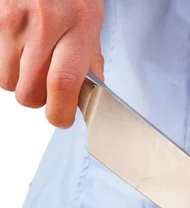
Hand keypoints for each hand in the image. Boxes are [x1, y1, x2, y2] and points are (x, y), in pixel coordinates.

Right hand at [0, 0, 104, 127]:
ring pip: (6, 79)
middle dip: (36, 98)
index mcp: (79, 25)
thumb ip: (89, 60)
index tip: (60, 118)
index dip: (59, 111)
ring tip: (29, 57)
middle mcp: (45, 21)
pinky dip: (3, 60)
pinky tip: (16, 43)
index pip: (64, 83)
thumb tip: (84, 97)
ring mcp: (12, 17)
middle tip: (44, 85)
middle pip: (29, 90)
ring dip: (17, 78)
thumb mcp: (91, 20)